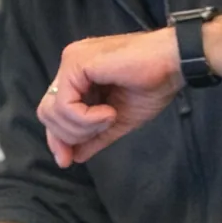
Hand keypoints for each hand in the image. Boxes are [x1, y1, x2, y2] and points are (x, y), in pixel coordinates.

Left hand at [39, 29, 183, 166]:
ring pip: (52, 111)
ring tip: (109, 118)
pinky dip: (85, 118)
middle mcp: (71, 66)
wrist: (174, 63)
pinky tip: (109, 113)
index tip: (68, 160)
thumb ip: (95, 136)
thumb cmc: (153, 84)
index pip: (54, 111)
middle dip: (68, 135)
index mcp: (80, 77)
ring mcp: (72, 62)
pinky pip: (65, 104)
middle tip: (98, 133)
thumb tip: (75, 156)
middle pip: (46, 112)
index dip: (58, 138)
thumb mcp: (119, 119)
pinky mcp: (77, 62)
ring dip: (81, 127)